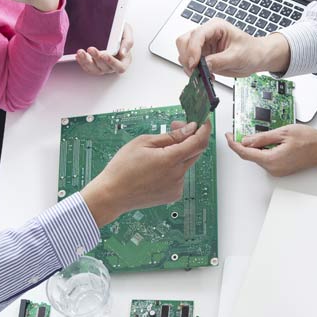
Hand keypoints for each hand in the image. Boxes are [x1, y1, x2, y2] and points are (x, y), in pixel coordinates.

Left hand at [76, 24, 133, 74]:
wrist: (111, 30)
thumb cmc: (120, 32)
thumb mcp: (127, 32)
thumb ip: (128, 42)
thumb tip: (123, 53)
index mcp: (123, 61)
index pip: (119, 66)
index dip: (112, 62)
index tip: (105, 55)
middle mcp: (112, 66)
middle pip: (105, 68)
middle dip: (97, 58)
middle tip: (91, 49)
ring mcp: (102, 67)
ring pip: (94, 69)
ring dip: (86, 61)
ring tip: (81, 52)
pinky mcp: (93, 65)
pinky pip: (87, 67)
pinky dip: (81, 61)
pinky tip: (78, 55)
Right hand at [81, 120, 211, 226]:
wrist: (112, 195)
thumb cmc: (122, 168)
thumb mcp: (143, 142)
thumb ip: (171, 136)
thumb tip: (189, 129)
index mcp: (170, 160)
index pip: (199, 142)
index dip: (204, 129)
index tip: (203, 121)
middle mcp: (177, 175)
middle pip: (195, 152)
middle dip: (189, 137)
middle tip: (175, 128)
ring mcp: (176, 186)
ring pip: (186, 163)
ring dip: (178, 153)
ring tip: (156, 153)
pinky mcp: (173, 194)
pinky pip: (179, 176)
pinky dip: (173, 168)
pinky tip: (155, 169)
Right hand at [175, 18, 290, 76]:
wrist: (257, 57)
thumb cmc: (252, 51)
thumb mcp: (238, 56)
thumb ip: (219, 61)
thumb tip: (204, 66)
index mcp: (215, 27)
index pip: (196, 35)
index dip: (192, 50)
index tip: (194, 64)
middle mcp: (206, 34)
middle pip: (184, 41)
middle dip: (187, 57)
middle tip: (195, 71)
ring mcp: (203, 45)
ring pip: (184, 52)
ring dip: (189, 65)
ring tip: (203, 75)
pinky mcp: (202, 56)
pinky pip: (190, 63)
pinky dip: (194, 71)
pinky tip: (205, 75)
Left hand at [226, 124, 316, 176]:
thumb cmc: (310, 141)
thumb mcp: (283, 132)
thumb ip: (262, 137)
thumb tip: (246, 140)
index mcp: (272, 160)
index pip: (245, 153)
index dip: (233, 144)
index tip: (228, 136)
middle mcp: (273, 169)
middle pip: (250, 156)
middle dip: (243, 144)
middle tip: (240, 132)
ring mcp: (277, 171)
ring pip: (258, 157)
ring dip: (255, 147)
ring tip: (262, 134)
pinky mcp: (281, 169)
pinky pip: (266, 159)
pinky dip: (263, 150)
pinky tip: (269, 141)